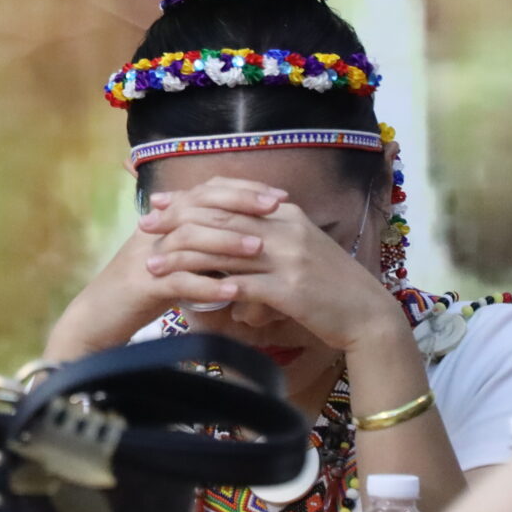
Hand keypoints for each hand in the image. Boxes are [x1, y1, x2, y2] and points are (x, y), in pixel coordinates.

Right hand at [43, 177, 284, 359]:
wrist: (97, 317)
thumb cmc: (142, 290)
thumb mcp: (176, 260)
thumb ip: (202, 244)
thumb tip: (246, 235)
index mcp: (165, 219)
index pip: (207, 191)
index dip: (242, 189)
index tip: (277, 197)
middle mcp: (156, 229)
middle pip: (201, 205)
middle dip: (241, 205)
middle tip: (276, 209)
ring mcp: (147, 255)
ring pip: (190, 238)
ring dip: (227, 242)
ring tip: (260, 250)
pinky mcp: (141, 286)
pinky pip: (178, 280)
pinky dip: (206, 285)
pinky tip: (232, 290)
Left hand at [139, 180, 408, 353]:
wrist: (367, 313)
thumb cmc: (329, 286)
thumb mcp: (300, 249)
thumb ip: (266, 237)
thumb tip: (230, 236)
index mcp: (285, 214)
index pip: (229, 198)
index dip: (191, 200)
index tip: (160, 204)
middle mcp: (285, 228)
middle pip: (220, 219)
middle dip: (177, 222)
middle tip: (144, 227)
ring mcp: (288, 258)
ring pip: (223, 250)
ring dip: (183, 258)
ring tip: (153, 265)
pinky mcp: (289, 289)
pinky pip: (241, 284)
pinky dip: (211, 288)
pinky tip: (185, 294)